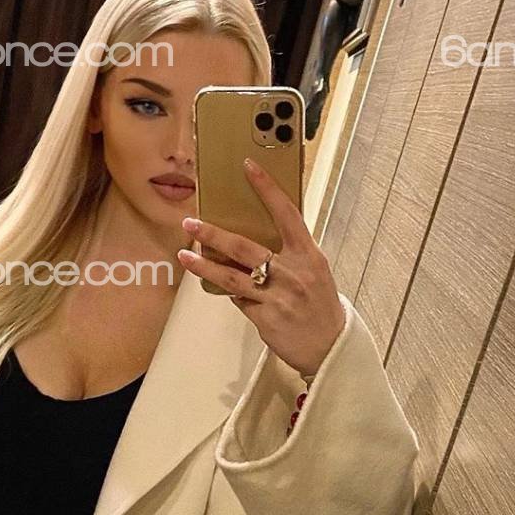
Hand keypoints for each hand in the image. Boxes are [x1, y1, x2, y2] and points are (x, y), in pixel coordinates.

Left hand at [176, 158, 345, 379]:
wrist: (330, 347)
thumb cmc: (321, 306)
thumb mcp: (314, 273)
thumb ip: (290, 255)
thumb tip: (253, 243)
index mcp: (308, 256)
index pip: (286, 214)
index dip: (267, 189)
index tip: (249, 167)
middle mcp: (293, 274)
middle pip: (244, 248)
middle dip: (213, 234)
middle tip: (191, 223)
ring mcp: (278, 297)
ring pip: (232, 277)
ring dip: (205, 265)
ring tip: (185, 256)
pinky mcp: (265, 318)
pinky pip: (240, 301)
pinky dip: (232, 294)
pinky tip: (224, 289)